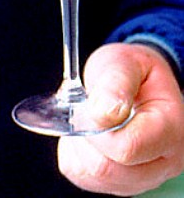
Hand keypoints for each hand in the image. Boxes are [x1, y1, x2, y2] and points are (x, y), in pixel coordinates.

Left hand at [57, 43, 183, 195]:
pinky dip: (74, 155)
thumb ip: (116, 82)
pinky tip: (84, 134)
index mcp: (171, 127)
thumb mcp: (126, 62)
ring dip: (78, 145)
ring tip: (87, 119)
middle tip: (84, 108)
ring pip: (94, 176)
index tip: (88, 104)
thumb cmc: (134, 70)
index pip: (127, 147)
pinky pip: (83, 178)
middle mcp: (163, 160)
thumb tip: (103, 112)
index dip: (97, 128)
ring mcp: (144, 177)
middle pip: (108, 168)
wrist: (137, 81)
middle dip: (85, 136)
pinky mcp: (122, 183)